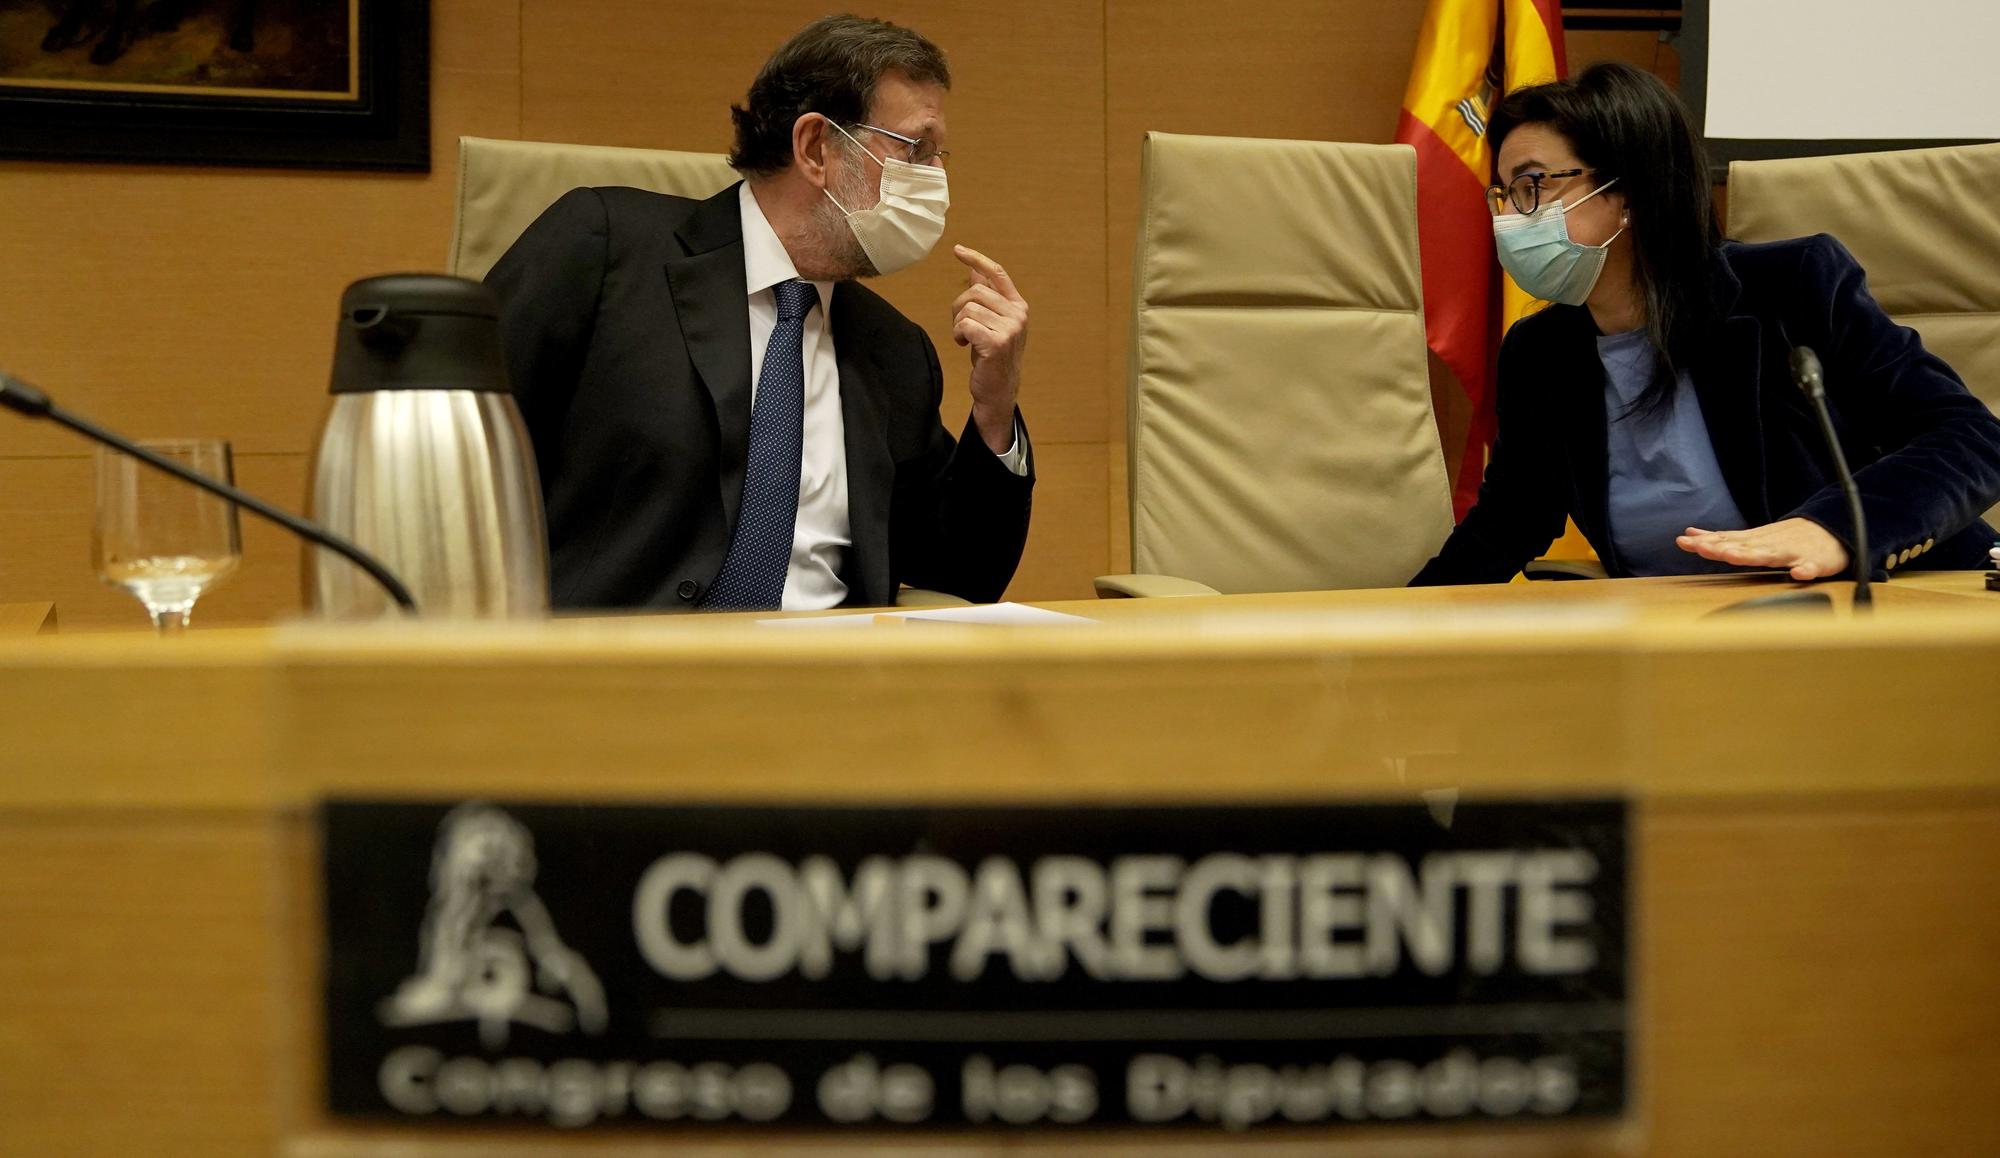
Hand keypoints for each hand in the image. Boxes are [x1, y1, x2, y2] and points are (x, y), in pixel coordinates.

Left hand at [950, 244, 1027, 453]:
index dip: (977, 258)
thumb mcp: (990, 322)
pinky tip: (964, 345)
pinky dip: (958, 334)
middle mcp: (1018, 314)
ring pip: (968, 308)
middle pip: (976, 290)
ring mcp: (1010, 328)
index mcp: (1018, 305)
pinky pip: (965, 324)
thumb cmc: (992, 355)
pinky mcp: (997, 342)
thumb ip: (986, 297)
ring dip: (958, 324)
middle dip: (959, 307)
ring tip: (965, 339)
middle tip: (961, 326)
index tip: (958, 250)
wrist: (998, 390)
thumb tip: (975, 271)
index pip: (997, 273)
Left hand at [1675, 518, 1850, 580]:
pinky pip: (1811, 568)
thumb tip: (1689, 534)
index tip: (1683, 542)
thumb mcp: (1751, 536)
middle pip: (1743, 546)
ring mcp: (1793, 553)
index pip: (1727, 540)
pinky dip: (1805, 570)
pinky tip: (1798, 574)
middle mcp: (1770, 545)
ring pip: (1772, 555)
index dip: (1706, 542)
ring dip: (1754, 555)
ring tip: (1735, 557)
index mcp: (1755, 541)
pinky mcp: (1816, 562)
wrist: (1831, 530)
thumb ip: (1722, 538)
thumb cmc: (1786, 538)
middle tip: (1703, 548)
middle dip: (1723, 548)